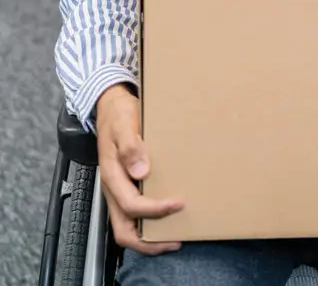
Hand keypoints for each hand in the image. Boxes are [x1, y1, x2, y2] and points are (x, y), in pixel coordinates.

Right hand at [96, 83, 183, 254]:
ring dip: (149, 236)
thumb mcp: (124, 123)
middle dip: (148, 241)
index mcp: (112, 175)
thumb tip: (141, 171)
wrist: (110, 106)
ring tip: (173, 236)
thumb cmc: (118, 114)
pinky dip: (148, 222)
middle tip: (175, 240)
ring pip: (127, 225)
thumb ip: (130, 146)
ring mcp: (118, 189)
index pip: (131, 205)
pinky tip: (166, 216)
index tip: (178, 204)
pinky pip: (133, 213)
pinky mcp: (125, 185)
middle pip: (123, 230)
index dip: (155, 210)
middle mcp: (113, 188)